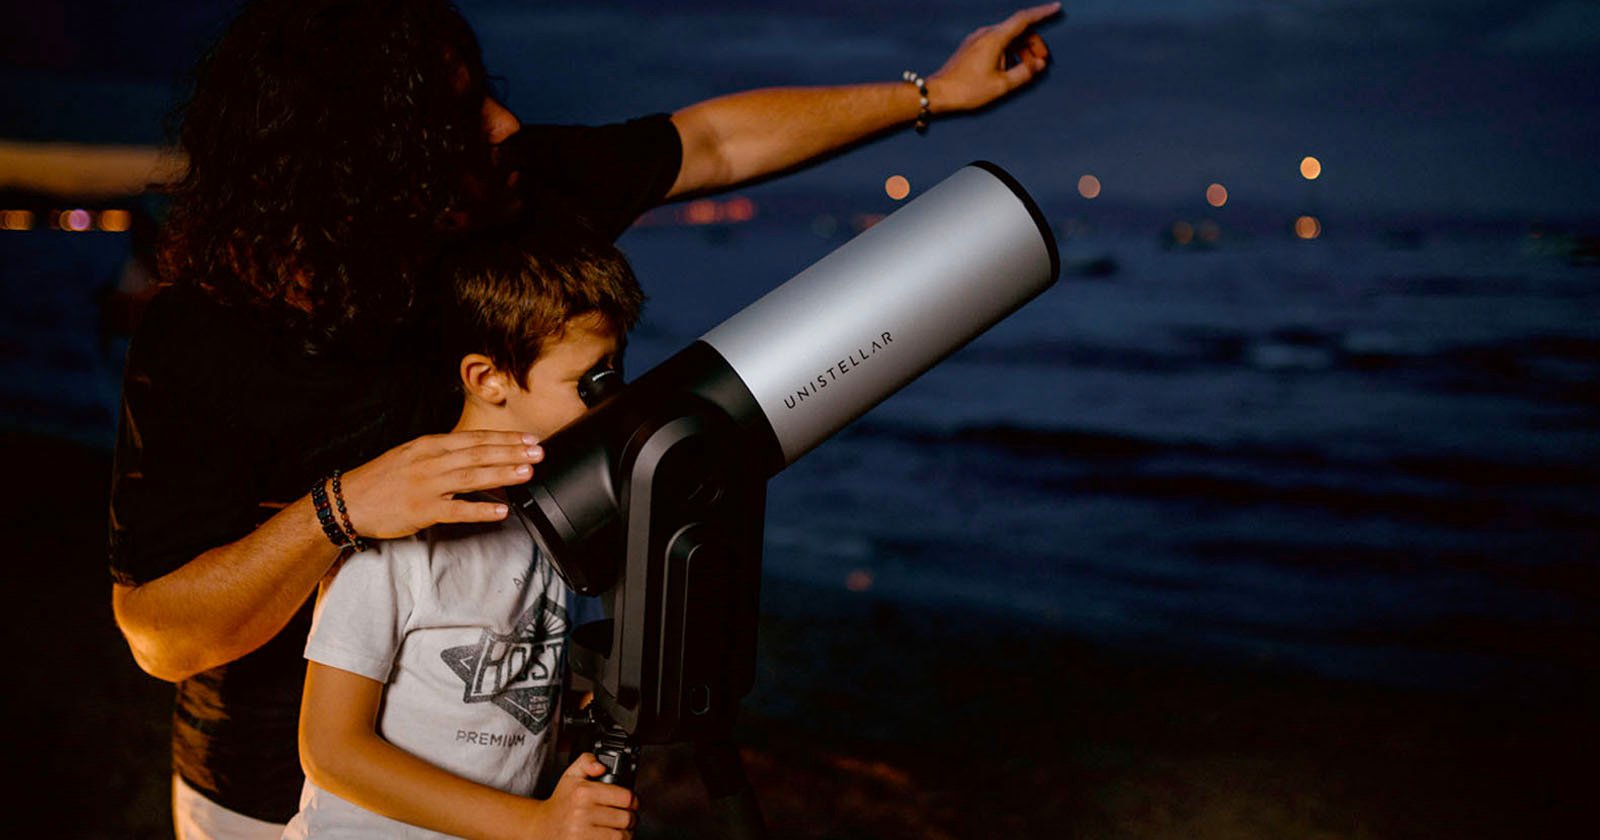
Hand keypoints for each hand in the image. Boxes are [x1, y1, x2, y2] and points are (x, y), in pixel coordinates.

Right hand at [335, 430, 542, 538]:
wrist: (347, 500)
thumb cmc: (381, 479)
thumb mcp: (411, 455)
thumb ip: (442, 453)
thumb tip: (475, 454)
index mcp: (429, 445)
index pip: (474, 438)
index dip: (504, 438)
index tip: (528, 438)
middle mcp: (431, 461)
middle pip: (479, 454)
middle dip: (512, 452)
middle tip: (539, 452)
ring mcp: (427, 485)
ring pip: (472, 477)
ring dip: (503, 473)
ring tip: (527, 472)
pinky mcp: (423, 510)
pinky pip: (458, 511)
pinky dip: (482, 511)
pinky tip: (502, 511)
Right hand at [523, 753, 637, 839]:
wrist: (542, 826)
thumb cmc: (561, 802)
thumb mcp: (571, 775)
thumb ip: (587, 761)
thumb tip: (601, 766)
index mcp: (583, 792)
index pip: (626, 798)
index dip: (634, 801)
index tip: (632, 803)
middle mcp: (582, 813)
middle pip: (626, 819)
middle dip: (631, 819)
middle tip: (627, 817)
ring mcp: (580, 833)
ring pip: (621, 836)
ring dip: (626, 834)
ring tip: (621, 829)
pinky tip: (610, 837)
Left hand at [928, 3, 1061, 113]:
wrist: (938, 93)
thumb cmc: (967, 89)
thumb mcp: (1001, 85)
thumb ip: (1024, 72)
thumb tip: (1038, 64)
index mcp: (994, 39)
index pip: (1023, 19)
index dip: (1042, 13)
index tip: (1057, 7)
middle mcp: (986, 34)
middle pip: (1018, 30)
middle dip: (1034, 43)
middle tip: (1042, 62)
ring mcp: (978, 39)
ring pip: (1008, 37)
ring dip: (1021, 50)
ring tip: (1027, 69)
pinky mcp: (973, 47)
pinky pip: (997, 43)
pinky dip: (1009, 52)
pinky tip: (1010, 69)